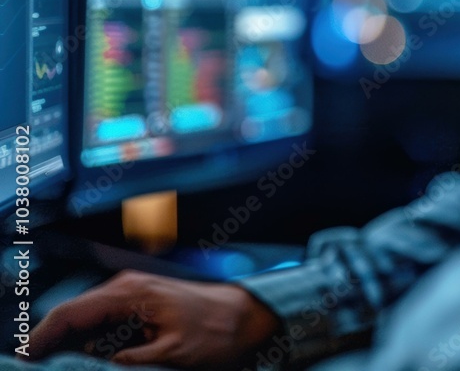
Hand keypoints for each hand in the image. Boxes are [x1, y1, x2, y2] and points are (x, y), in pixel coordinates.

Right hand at [26, 270, 280, 366]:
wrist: (243, 314)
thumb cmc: (213, 330)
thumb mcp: (170, 355)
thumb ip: (130, 360)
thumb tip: (97, 362)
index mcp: (130, 293)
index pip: (73, 312)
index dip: (44, 334)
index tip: (26, 356)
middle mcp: (126, 287)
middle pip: (75, 313)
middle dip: (52, 339)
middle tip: (37, 364)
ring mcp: (132, 292)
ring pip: (87, 318)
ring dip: (71, 341)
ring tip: (57, 361)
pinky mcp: (140, 303)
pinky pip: (105, 321)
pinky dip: (91, 339)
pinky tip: (89, 357)